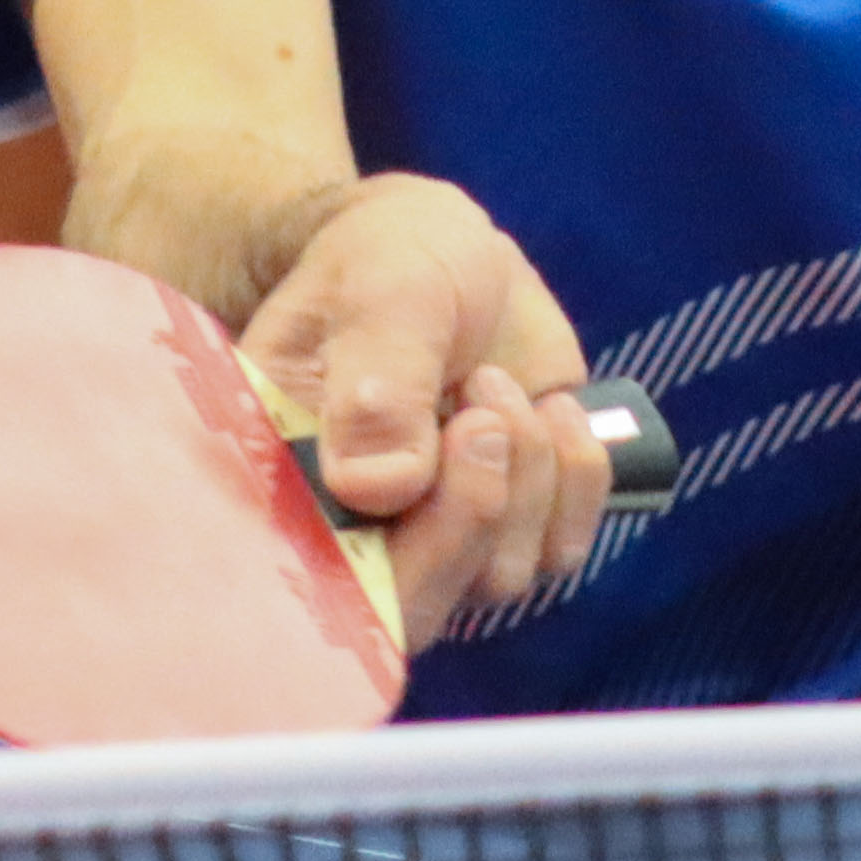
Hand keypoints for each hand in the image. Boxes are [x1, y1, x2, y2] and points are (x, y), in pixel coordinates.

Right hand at [236, 172, 613, 643]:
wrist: (445, 250)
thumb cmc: (389, 261)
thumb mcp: (381, 294)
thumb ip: (377, 382)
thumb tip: (377, 488)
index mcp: (285, 485)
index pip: (321, 589)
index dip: (388, 562)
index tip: (436, 454)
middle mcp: (351, 534)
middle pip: (417, 610)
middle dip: (473, 510)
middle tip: (482, 407)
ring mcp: (431, 538)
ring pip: (498, 578)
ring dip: (524, 475)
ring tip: (492, 381)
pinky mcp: (504, 525)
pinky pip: (560, 550)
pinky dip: (575, 480)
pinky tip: (552, 406)